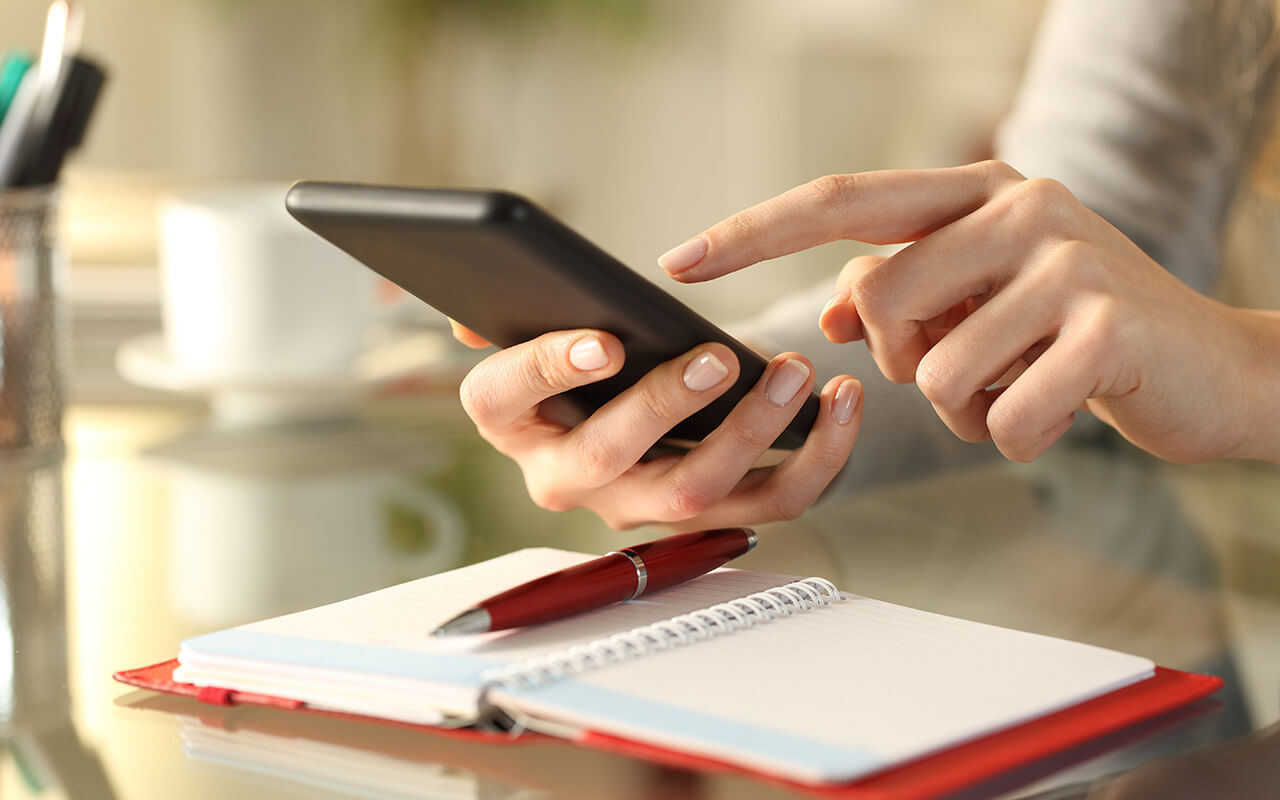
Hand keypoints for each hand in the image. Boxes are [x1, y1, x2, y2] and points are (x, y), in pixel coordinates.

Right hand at [449, 323, 862, 529]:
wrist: (620, 411)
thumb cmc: (576, 361)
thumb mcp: (528, 331)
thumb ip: (502, 315)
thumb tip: (467, 311)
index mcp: (511, 421)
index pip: (505, 397)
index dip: (549, 369)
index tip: (602, 340)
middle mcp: (568, 475)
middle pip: (613, 456)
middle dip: (667, 406)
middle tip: (718, 358)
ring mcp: (638, 502)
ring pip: (697, 490)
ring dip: (753, 431)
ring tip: (794, 370)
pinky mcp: (710, 513)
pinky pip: (770, 500)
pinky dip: (817, 457)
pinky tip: (841, 402)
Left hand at [657, 160, 1279, 463]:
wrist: (1213, 367)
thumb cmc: (1079, 332)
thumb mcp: (983, 299)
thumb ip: (905, 290)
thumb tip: (830, 307)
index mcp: (977, 191)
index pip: (839, 202)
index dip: (753, 234)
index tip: (679, 260)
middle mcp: (1018, 206)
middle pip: (879, 300)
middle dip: (906, 361)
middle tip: (967, 365)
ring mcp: (1066, 260)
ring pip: (934, 372)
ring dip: (968, 409)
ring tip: (1024, 387)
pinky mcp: (1103, 327)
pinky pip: (1001, 417)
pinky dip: (1018, 436)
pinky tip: (1062, 411)